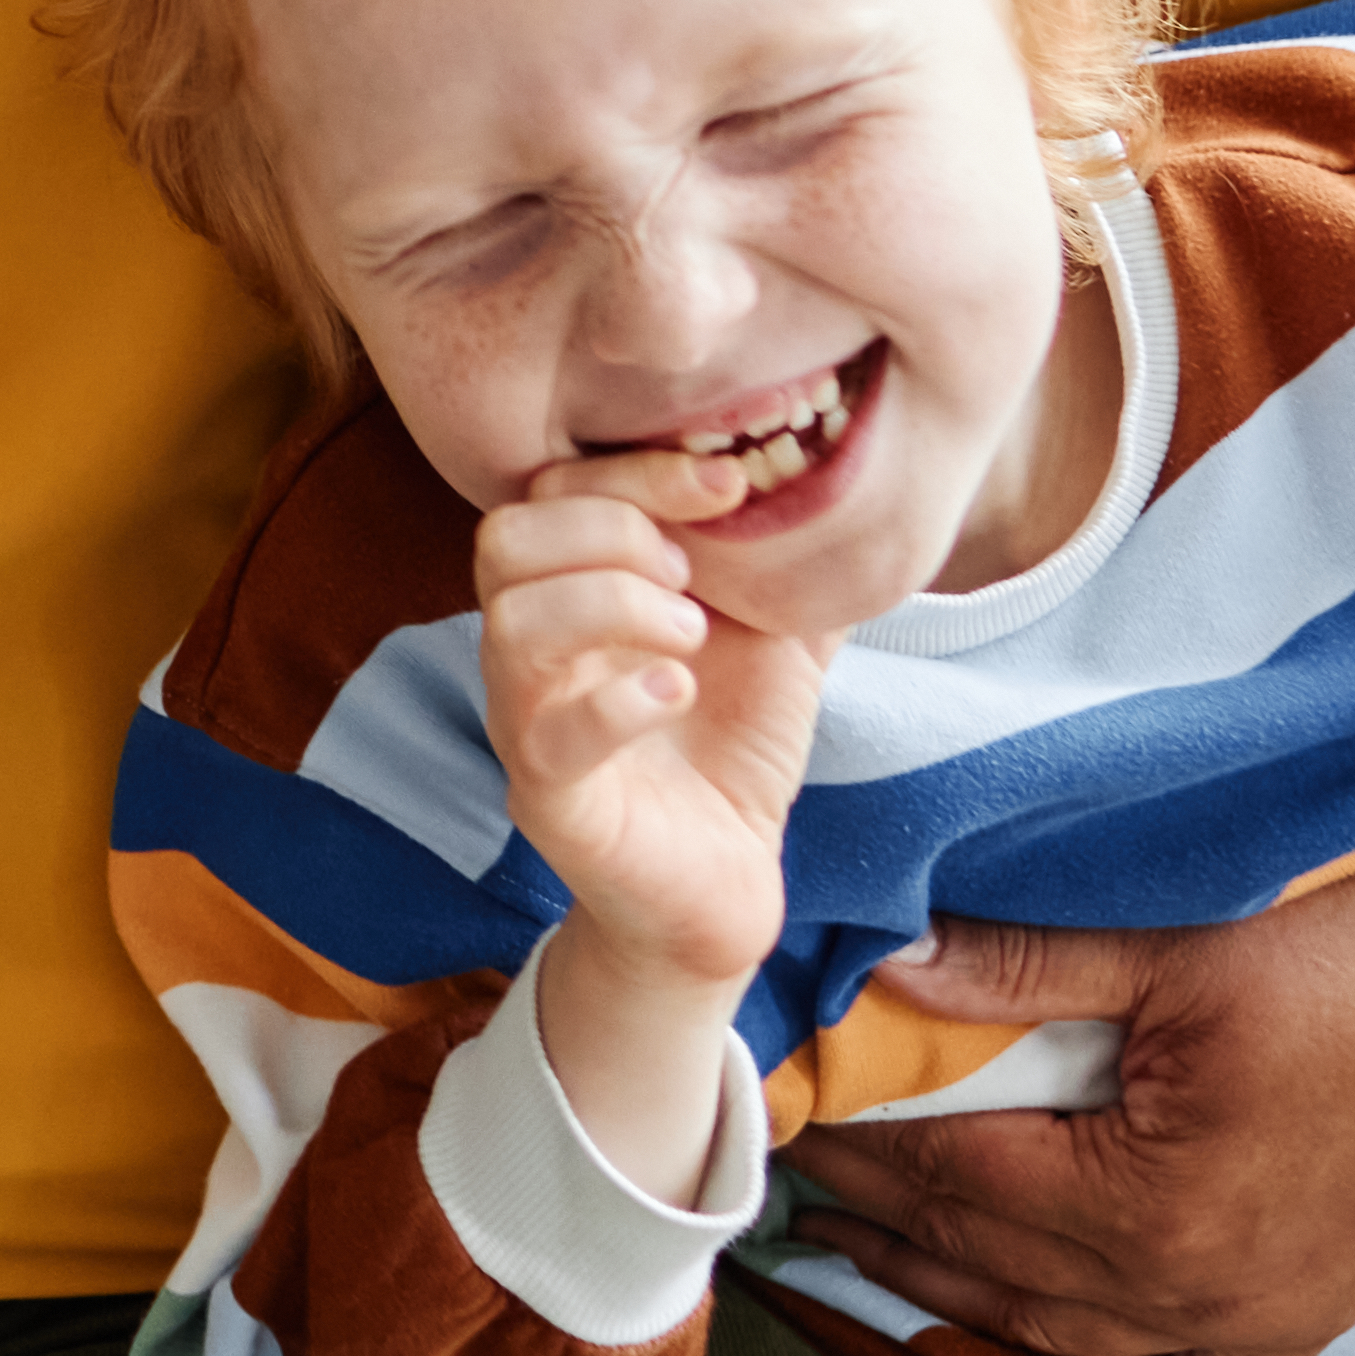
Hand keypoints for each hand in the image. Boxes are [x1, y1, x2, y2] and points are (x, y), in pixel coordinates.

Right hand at [486, 453, 829, 1185]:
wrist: (728, 884)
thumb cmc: (733, 749)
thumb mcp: (773, 633)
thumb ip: (789, 556)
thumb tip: (849, 473)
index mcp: (570, 590)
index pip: (553, 488)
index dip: (636, 471)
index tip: (729, 485)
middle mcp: (530, 648)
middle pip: (504, 538)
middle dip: (609, 530)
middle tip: (692, 576)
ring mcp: (528, 724)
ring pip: (511, 625)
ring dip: (613, 603)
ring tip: (692, 637)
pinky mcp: (550, 798)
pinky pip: (547, 735)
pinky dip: (619, 698)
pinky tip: (680, 692)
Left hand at [774, 565, 1354, 1355]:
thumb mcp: (1177, 943)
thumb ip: (1021, 963)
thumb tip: (880, 960)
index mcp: (1144, 1205)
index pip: (951, 1182)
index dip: (858, 1143)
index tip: (787, 1107)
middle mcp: (1190, 1287)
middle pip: (993, 1263)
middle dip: (888, 1215)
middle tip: (801, 1173)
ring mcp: (1253, 1313)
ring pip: (1070, 1328)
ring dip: (969, 1287)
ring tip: (883, 1245)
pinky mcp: (1306, 1310)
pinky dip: (1117, 1352)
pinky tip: (1074, 1335)